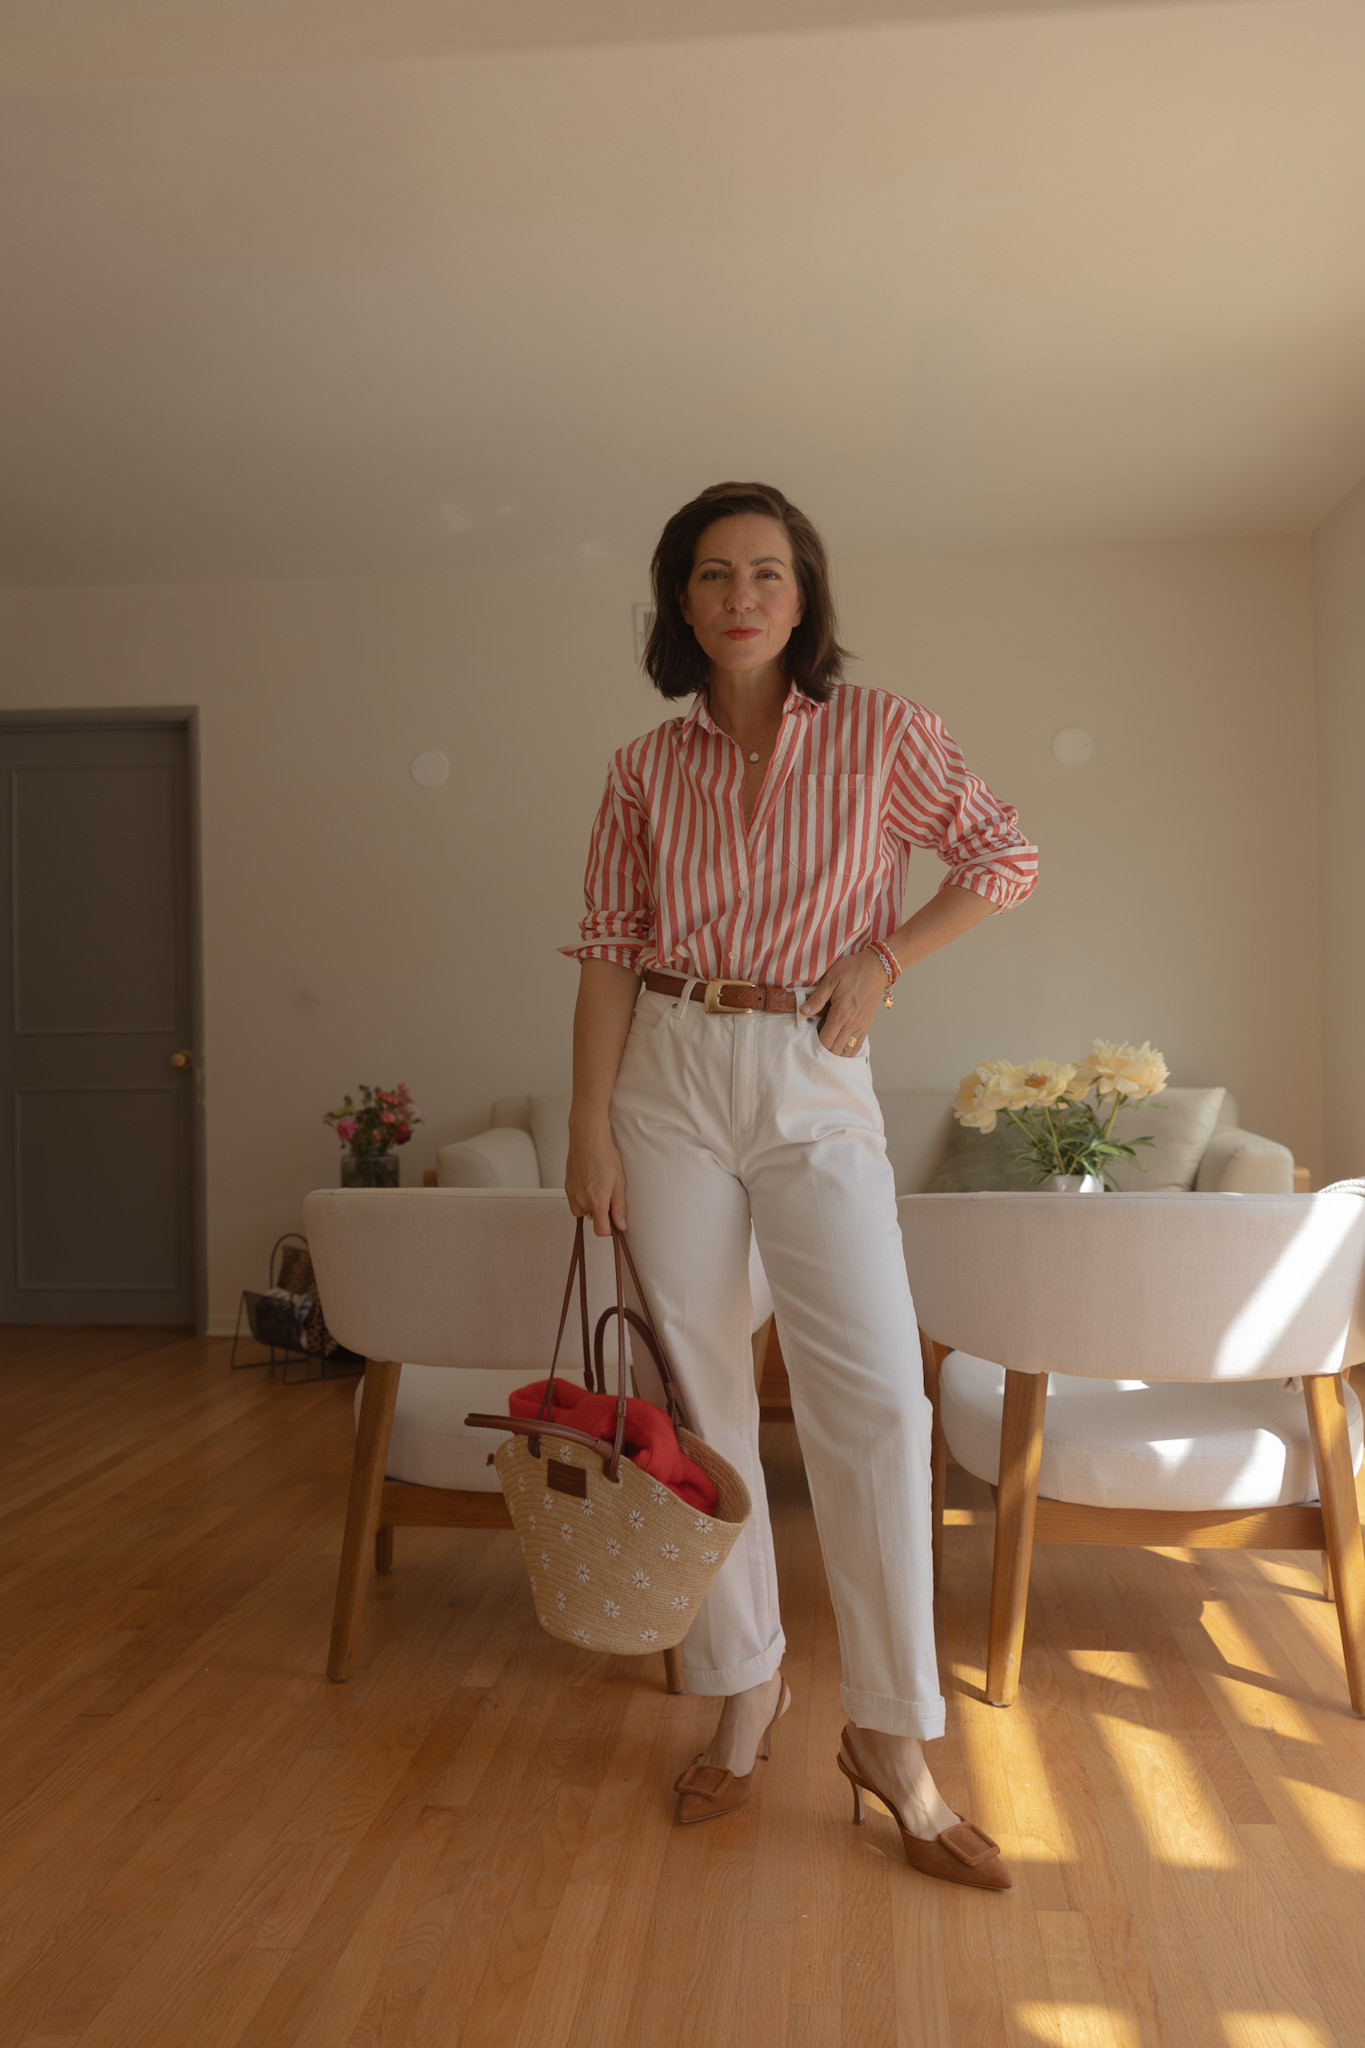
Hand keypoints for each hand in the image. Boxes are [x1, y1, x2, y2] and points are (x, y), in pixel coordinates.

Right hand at [565, 1122, 626, 1236]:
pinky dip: (582, 1197)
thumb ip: (619, 1206)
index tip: (616, 1220)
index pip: (601, 1231)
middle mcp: (580, 1200)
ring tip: (599, 1188)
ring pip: (581, 1211)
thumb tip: (621, 1226)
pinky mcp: (566, 1186)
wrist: (587, 1138)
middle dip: (601, 1213)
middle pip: (591, 1221)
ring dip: (590, 1206)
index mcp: (596, 1201)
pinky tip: (590, 1182)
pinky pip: (575, 1200)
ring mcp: (571, 1193)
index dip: (610, 1229)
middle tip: (609, 1195)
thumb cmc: (605, 1156)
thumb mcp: (619, 1182)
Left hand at [800, 948, 889, 1056]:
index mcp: (841, 1014)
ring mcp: (862, 1025)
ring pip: (848, 1049)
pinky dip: (850, 1050)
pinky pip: (859, 1044)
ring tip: (828, 1047)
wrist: (877, 967)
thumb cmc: (853, 970)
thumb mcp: (831, 980)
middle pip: (836, 1048)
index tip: (809, 1040)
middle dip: (825, 1049)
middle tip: (816, 1044)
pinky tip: (842, 1047)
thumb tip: (803, 1012)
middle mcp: (852, 1023)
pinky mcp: (868, 1023)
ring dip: (837, 1051)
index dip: (817, 1044)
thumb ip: (817, 998)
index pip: (826, 1040)